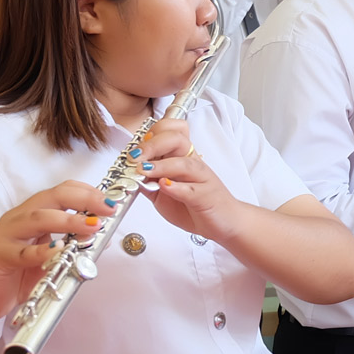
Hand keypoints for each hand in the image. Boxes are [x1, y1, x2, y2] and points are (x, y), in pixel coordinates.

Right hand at [0, 179, 112, 326]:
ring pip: (37, 219)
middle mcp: (17, 219)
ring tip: (91, 226)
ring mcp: (5, 236)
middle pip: (51, 198)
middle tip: (107, 208)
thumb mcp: (47, 259)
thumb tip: (100, 238)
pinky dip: (41, 251)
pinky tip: (59, 251)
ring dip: (67, 220)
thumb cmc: (13, 276)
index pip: (60, 192)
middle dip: (82, 199)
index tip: (110, 200)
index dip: (86, 192)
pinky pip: (21, 252)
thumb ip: (69, 247)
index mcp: (31, 215)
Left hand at [133, 118, 248, 240]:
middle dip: (152, 145)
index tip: (135, 147)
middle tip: (135, 157)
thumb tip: (127, 174)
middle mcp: (193, 163)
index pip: (170, 131)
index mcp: (183, 157)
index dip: (152, 134)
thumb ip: (149, 183)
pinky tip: (164, 186)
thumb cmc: (197, 206)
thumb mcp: (165, 193)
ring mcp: (202, 179)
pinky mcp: (206, 197)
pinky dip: (176, 187)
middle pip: (176, 139)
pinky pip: (191, 189)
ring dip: (161, 165)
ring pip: (183, 163)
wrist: (226, 223)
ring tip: (144, 170)